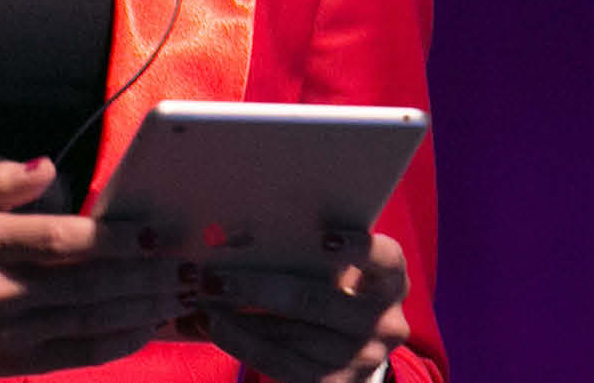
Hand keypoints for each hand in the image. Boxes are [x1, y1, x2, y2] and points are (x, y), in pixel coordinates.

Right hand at [0, 159, 181, 380]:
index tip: (153, 234)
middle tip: (189, 266)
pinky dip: (120, 341)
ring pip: (93, 319)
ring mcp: (10, 331)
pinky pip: (81, 353)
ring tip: (183, 294)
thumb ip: (3, 182)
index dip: (114, 239)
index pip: (62, 241)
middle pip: (89, 283)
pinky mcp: (17, 362)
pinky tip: (148, 325)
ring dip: (145, 308)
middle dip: (147, 276)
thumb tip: (47, 168)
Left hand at [185, 228, 408, 382]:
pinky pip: (280, 363)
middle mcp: (385, 321)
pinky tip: (214, 325)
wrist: (355, 346)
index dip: (356, 248)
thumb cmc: (337, 285)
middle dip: (260, 287)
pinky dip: (242, 341)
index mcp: (391, 278)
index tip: (323, 240)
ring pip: (291, 335)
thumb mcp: (339, 266)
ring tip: (202, 299)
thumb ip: (310, 249)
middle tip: (216, 275)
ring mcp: (364, 358)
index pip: (383, 257)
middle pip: (317, 301)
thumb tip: (241, 230)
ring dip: (239, 316)